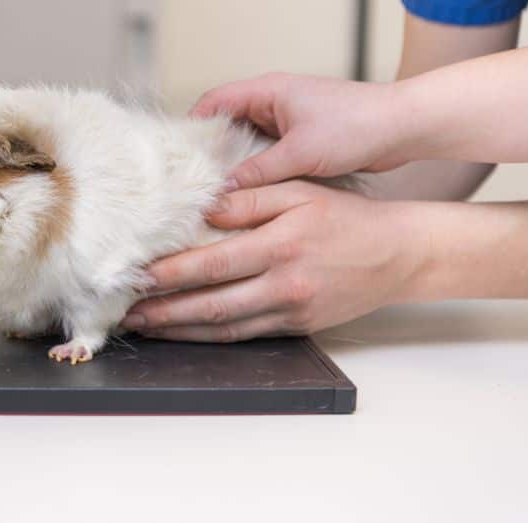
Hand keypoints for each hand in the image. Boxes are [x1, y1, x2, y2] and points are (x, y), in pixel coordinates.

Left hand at [121, 181, 427, 341]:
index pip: (213, 263)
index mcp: (281, 245)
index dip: (172, 274)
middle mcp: (284, 284)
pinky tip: (187, 332)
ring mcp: (291, 310)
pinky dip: (212, 336)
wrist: (400, 253)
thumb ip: (250, 198)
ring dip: (181, 330)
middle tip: (128, 312)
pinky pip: (246, 335)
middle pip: (212, 304)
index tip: (139, 277)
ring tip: (146, 327)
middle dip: (165, 311)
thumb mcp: (299, 191)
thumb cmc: (347, 216)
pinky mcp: (297, 326)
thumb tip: (205, 206)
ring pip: (225, 327)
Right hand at [191, 73, 407, 189]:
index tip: (179, 156)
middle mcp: (274, 102)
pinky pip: (267, 154)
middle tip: (193, 180)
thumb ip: (259, 171)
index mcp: (268, 90)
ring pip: (246, 142)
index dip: (193, 126)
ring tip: (217, 191)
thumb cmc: (359, 126)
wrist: (406, 127)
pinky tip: (250, 194)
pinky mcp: (302, 139)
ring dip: (235, 163)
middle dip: (210, 150)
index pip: (214, 101)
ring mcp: (288, 121)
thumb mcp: (301, 152)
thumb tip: (223, 190)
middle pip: (226, 123)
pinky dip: (257, 170)